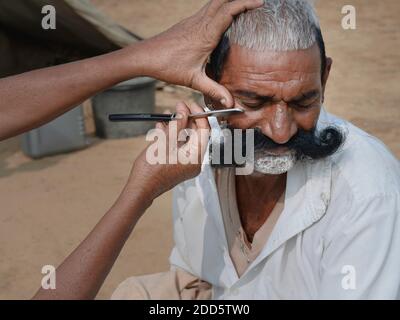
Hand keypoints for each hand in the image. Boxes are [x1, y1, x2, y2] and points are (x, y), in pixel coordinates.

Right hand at [127, 102, 210, 200]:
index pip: (204, 131)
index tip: (189, 104)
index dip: (198, 115)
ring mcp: (186, 164)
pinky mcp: (177, 164)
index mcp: (196, 157)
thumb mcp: (165, 142)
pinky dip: (171, 137)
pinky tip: (161, 127)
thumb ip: (177, 125)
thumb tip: (184, 109)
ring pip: (184, 139)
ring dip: (176, 127)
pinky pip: (178, 146)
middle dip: (185, 119)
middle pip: (195, 134)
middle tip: (176, 107)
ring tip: (166, 115)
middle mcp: (194, 161)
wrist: (140, 189)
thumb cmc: (151, 170)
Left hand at [141, 0, 263, 107]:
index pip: (228, 10)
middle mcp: (200, 23)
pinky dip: (218, 8)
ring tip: (242, 6)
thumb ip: (213, 90)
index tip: (260, 2)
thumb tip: (230, 103)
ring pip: (213, 2)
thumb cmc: (168, 66)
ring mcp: (192, 21)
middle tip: (255, 1)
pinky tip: (222, 17)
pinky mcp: (187, 23)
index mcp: (205, 34)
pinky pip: (206, 9)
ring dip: (228, 0)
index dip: (245, 3)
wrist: (146, 57)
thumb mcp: (193, 80)